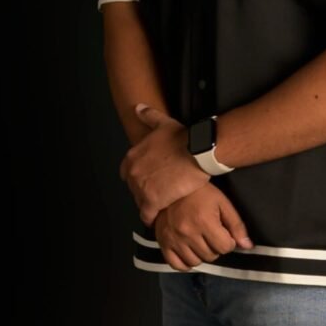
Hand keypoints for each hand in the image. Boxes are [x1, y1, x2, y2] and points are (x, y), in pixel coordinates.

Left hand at [119, 103, 210, 225]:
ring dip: (148, 203)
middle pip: (134, 188)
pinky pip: (147, 214)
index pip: (127, 173)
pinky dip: (151, 217)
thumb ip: (148, 116)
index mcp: (132, 157)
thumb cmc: (182, 138)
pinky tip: (157, 217)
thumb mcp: (163, 123)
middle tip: (158, 191)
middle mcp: (133, 173)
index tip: (149, 178)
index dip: (139, 176)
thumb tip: (138, 108)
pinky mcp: (152, 201)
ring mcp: (141, 188)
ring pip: (140, 202)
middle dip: (144, 190)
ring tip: (161, 204)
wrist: (197, 152)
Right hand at [155, 183, 254, 270]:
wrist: (172, 184)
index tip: (224, 233)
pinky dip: (185, 263)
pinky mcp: (163, 242)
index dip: (228, 241)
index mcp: (204, 221)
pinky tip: (190, 253)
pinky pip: (176, 265)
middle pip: (211, 256)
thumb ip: (236, 225)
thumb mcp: (222, 203)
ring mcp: (174, 239)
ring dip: (201, 255)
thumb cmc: (201, 192)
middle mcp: (188, 233)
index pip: (225, 247)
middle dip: (215, 247)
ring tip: (201, 241)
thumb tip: (248, 246)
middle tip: (212, 235)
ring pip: (195, 262)